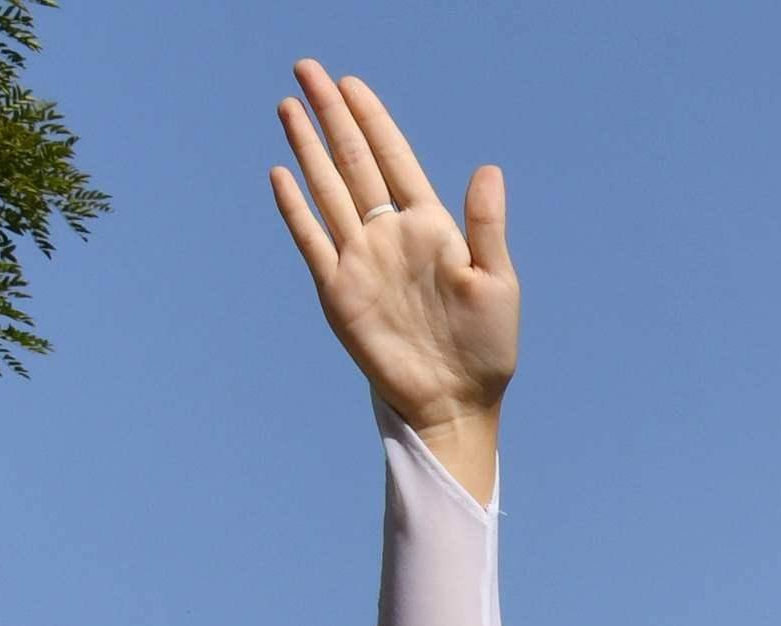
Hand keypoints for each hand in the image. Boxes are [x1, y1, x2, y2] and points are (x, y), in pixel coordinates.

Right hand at [269, 63, 513, 499]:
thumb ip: (486, 225)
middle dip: (331, 115)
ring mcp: (360, 259)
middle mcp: (390, 235)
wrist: (455, 401)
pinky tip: (283, 173)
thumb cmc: (487, 347)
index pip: (394, 159)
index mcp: (431, 228)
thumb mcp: (497, 282)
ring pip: (327, 189)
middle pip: (353, 162)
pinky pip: (312, 239)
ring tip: (289, 106)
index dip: (373, 120)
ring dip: (308, 148)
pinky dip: (296, 208)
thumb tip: (488, 169)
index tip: (351, 83)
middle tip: (307, 70)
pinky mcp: (338, 289)